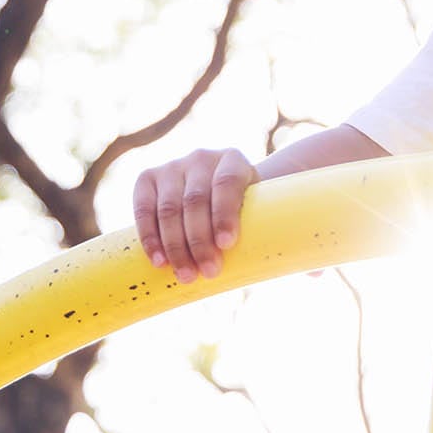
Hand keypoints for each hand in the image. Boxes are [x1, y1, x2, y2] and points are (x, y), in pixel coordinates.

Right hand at [132, 148, 258, 282]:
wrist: (216, 192)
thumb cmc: (243, 209)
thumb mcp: (255, 208)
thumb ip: (263, 225)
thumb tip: (288, 264)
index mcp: (233, 160)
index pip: (227, 182)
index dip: (225, 213)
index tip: (227, 245)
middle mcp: (201, 158)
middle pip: (196, 200)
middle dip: (200, 241)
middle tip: (209, 272)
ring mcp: (172, 166)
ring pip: (170, 209)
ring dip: (176, 246)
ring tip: (187, 274)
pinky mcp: (147, 178)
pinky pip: (144, 209)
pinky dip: (150, 238)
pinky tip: (159, 261)